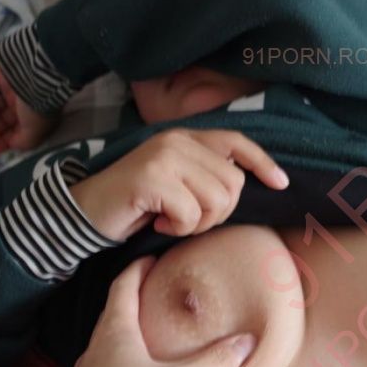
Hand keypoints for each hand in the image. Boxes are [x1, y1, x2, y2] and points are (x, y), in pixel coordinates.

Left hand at [0, 66, 55, 154]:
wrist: (38, 78)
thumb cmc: (38, 109)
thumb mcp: (34, 133)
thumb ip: (22, 142)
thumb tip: (11, 144)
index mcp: (33, 120)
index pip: (13, 133)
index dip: (0, 142)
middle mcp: (21, 106)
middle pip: (0, 121)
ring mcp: (10, 90)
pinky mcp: (0, 76)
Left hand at [48, 257, 255, 366]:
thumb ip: (212, 364)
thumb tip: (246, 342)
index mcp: (115, 332)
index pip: (123, 286)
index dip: (138, 268)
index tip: (152, 258)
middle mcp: (98, 349)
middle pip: (115, 313)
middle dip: (136, 298)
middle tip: (161, 292)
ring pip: (111, 344)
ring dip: (132, 333)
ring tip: (158, 334)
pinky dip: (129, 363)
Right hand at [69, 128, 289, 240]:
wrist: (85, 212)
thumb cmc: (137, 204)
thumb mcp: (177, 183)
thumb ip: (205, 174)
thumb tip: (250, 183)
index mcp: (185, 138)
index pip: (236, 142)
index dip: (263, 163)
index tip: (281, 184)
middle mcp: (176, 140)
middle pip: (233, 183)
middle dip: (219, 212)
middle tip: (188, 219)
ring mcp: (163, 156)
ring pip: (217, 199)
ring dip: (199, 223)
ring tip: (172, 221)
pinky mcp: (151, 177)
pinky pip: (191, 213)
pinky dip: (178, 229)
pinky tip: (157, 224)